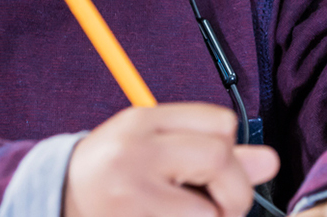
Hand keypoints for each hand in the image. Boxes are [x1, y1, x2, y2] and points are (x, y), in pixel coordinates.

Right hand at [63, 103, 278, 216]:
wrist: (57, 199)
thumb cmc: (117, 172)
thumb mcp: (157, 146)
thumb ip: (212, 149)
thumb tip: (269, 161)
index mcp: (143, 120)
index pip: (222, 124)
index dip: (231, 151)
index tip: (218, 170)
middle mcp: (134, 152)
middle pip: (219, 159)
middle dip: (234, 190)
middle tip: (222, 206)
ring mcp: (129, 194)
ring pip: (210, 210)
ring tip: (186, 214)